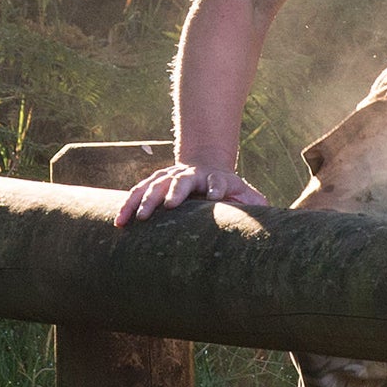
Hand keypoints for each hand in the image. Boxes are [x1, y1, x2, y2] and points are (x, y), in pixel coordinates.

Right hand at [114, 162, 269, 225]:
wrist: (206, 164)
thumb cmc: (228, 188)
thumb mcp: (245, 193)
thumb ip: (254, 204)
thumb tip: (268, 218)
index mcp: (216, 178)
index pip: (218, 181)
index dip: (218, 187)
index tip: (216, 195)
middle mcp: (190, 175)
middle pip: (181, 182)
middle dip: (174, 192)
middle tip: (168, 205)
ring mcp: (170, 177)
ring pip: (153, 186)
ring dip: (143, 202)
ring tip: (134, 220)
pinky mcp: (154, 183)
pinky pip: (137, 193)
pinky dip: (127, 206)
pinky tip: (119, 222)